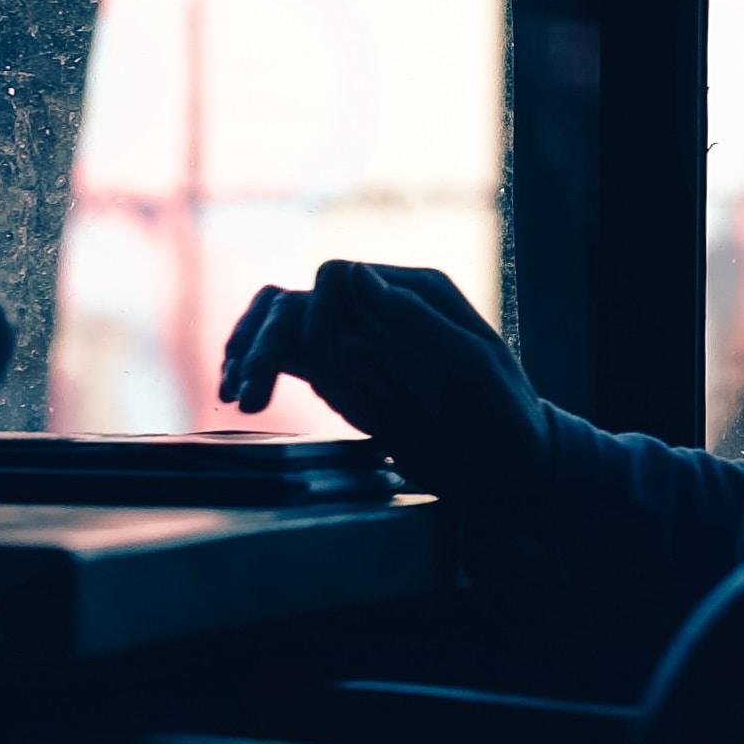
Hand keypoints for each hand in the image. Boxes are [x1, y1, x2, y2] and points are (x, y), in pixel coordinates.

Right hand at [220, 261, 544, 505]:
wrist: (507, 469)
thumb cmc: (504, 416)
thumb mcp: (473, 369)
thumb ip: (417, 321)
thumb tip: (354, 274)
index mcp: (414, 293)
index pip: (339, 277)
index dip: (319, 318)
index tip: (325, 372)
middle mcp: (379, 309)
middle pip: (300, 302)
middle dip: (265, 345)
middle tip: (243, 394)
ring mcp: (359, 343)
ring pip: (284, 327)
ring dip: (253, 354)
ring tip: (236, 395)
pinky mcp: (344, 377)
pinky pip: (289, 357)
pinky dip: (260, 367)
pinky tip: (239, 394)